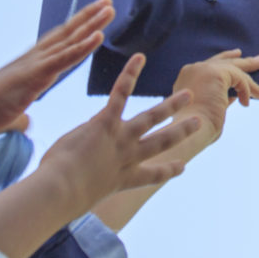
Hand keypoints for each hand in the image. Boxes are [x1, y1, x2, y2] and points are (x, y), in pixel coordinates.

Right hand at [0, 0, 114, 135]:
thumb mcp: (11, 116)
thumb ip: (21, 117)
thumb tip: (26, 124)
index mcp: (33, 65)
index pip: (60, 43)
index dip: (78, 29)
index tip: (93, 17)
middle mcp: (36, 59)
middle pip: (68, 34)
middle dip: (89, 18)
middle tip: (108, 2)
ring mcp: (36, 64)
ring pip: (69, 41)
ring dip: (91, 25)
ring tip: (109, 9)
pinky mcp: (34, 74)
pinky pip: (64, 58)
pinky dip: (82, 47)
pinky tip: (98, 36)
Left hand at [38, 53, 202, 211]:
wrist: (61, 191)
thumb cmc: (60, 199)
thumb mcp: (75, 195)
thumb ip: (79, 180)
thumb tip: (65, 173)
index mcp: (122, 180)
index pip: (151, 175)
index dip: (169, 170)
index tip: (182, 166)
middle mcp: (128, 158)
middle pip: (162, 143)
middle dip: (182, 132)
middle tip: (198, 122)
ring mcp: (120, 139)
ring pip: (152, 118)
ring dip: (171, 105)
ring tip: (188, 94)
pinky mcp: (106, 122)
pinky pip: (121, 94)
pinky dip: (130, 74)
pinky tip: (139, 58)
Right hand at [170, 49, 258, 138]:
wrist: (189, 132)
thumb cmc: (197, 129)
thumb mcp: (209, 109)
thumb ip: (219, 98)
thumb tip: (234, 96)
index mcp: (187, 77)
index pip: (210, 65)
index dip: (226, 61)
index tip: (239, 59)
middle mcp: (193, 69)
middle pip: (223, 61)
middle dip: (243, 62)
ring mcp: (203, 69)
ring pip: (234, 69)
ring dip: (250, 82)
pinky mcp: (215, 73)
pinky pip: (238, 77)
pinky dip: (246, 90)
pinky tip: (246, 104)